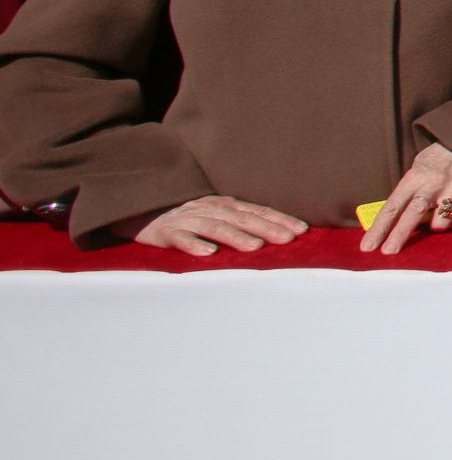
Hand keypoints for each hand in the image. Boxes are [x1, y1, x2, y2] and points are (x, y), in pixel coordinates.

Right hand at [129, 195, 306, 257]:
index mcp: (225, 205)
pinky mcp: (165, 232)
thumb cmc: (187, 216)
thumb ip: (242, 220)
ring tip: (256, 247)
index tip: (302, 230)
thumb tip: (278, 233)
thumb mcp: (216, 213)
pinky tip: (208, 254)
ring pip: (216, 227)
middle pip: (242, 218)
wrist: (141, 210)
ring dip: (237, 237)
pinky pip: (181, 239)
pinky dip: (195, 245)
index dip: (279, 219)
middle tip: (288, 239)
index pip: (257, 211)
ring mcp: (188, 219)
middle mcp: (210, 209)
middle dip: (267, 228)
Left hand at [360, 143, 451, 254]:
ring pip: (443, 219)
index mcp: (414, 179)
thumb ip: (406, 196)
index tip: (368, 246)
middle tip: (389, 252)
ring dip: (437, 227)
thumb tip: (390, 224)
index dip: (380, 227)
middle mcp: (432, 183)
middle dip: (400, 235)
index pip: (392, 206)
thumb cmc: (432, 163)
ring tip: (436, 224)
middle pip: (414, 213)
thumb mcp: (414, 174)